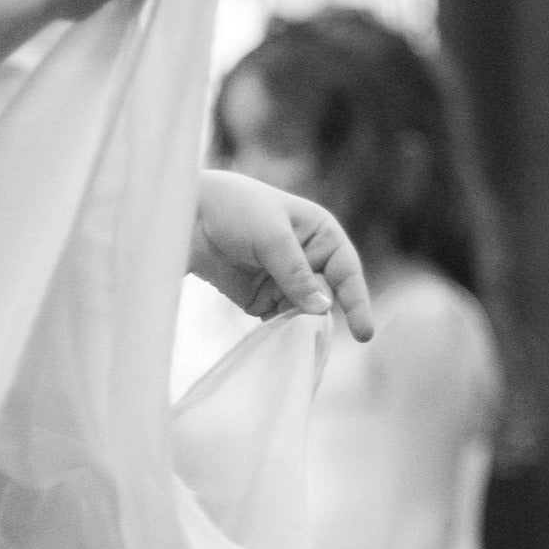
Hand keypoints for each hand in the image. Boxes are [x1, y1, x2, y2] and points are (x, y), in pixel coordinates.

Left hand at [189, 170, 374, 339]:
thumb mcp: (272, 236)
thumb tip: (322, 308)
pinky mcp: (259, 298)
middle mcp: (308, 259)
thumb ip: (295, 273)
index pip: (347, 272)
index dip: (357, 302)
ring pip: (302, 312)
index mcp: (321, 235)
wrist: (185, 213)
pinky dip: (279, 330)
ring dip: (299, 326)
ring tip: (290, 333)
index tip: (363, 334)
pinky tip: (277, 339)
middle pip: (325, 296)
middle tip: (306, 326)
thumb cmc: (235, 209)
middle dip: (319, 314)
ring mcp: (283, 280)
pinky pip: (277, 320)